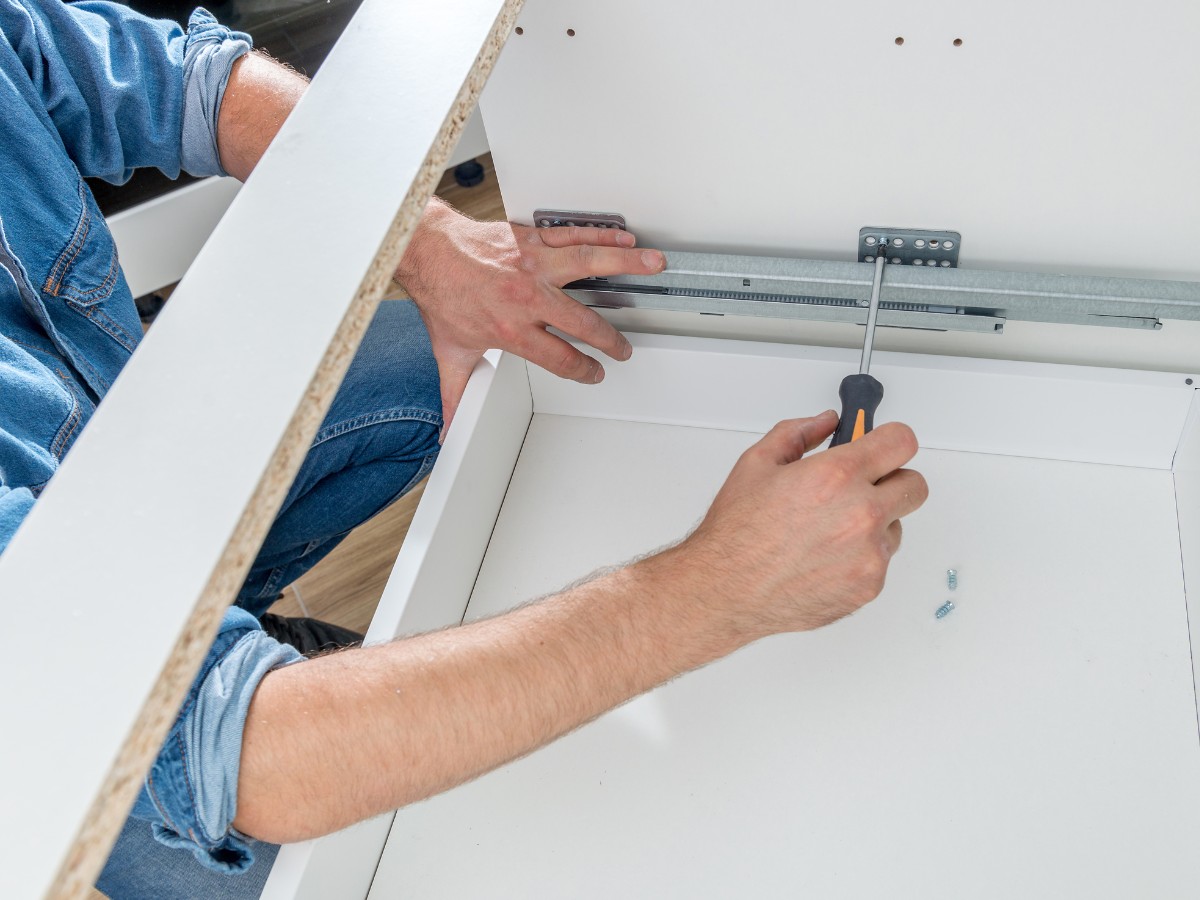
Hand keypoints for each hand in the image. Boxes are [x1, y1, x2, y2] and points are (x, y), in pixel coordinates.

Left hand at [395, 198, 666, 432]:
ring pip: (589, 264)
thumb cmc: (440, 295)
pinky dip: (602, 235)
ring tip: (655, 264)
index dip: (583, 370)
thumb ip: (456, 394)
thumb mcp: (449, 352)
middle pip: (583, 321)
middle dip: (609, 339)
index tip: (594, 372)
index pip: (560, 357)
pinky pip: (574, 236)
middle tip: (622, 347)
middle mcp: (527, 297)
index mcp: (511, 329)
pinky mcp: (532, 239)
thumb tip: (449, 431)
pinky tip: (624, 237)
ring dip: (627, 263)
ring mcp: (533, 264)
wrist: (426, 250)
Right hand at [666, 411, 926, 638]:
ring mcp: (870, 553)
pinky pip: (882, 561)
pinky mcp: (870, 586)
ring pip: (897, 526)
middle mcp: (862, 513)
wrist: (725, 591)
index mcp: (837, 475)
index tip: (884, 445)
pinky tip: (824, 557)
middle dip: (891, 480)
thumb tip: (826, 423)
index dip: (891, 439)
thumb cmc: (736, 534)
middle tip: (861, 487)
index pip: (902, 441)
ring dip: (876, 523)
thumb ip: (798, 433)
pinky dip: (861, 557)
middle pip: (915, 484)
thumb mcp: (756, 464)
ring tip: (828, 531)